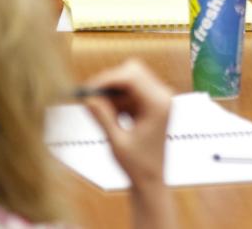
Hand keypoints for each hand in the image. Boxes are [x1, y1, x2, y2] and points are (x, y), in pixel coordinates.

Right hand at [85, 59, 174, 226]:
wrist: (151, 179)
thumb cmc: (137, 165)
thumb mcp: (116, 142)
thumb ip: (103, 118)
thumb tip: (88, 98)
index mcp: (158, 104)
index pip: (132, 77)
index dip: (107, 78)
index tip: (87, 87)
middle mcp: (163, 97)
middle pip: (133, 71)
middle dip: (109, 81)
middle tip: (90, 96)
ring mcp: (160, 98)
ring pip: (130, 79)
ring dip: (113, 92)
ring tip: (102, 114)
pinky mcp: (153, 102)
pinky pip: (132, 90)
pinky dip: (118, 99)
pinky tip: (112, 117)